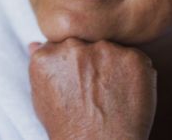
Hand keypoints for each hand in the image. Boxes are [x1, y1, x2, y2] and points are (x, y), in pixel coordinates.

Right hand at [28, 38, 156, 139]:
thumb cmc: (68, 128)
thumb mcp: (43, 99)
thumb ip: (41, 67)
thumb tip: (35, 44)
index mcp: (47, 55)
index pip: (63, 46)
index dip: (73, 65)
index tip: (78, 82)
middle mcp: (73, 47)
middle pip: (86, 44)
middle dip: (92, 62)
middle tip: (96, 91)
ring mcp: (105, 50)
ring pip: (112, 49)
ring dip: (113, 66)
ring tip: (110, 95)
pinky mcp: (133, 58)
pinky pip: (136, 59)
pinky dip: (135, 74)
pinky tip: (126, 95)